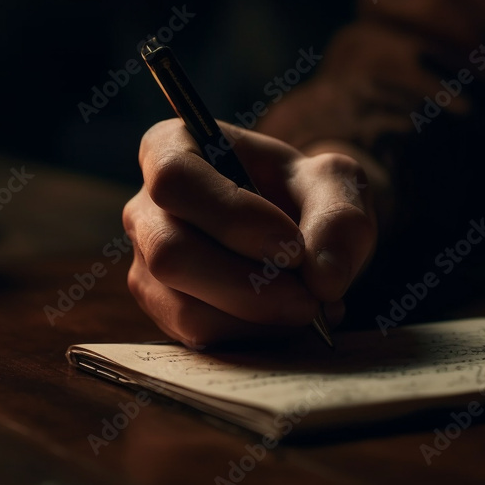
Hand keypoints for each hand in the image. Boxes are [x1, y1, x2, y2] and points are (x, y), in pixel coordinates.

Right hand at [122, 119, 376, 346]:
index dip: (231, 216)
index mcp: (170, 148)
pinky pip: (198, 336)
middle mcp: (146, 208)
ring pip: (183, 306)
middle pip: (171, 253)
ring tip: (310, 306)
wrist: (299, 234)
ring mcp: (146, 264)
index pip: (175, 179)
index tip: (292, 245)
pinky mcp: (163, 310)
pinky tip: (288, 318)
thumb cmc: (305, 193)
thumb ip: (339, 218)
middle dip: (248, 285)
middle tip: (311, 297)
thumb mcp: (335, 184)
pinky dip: (253, 336)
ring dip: (257, 318)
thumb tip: (323, 279)